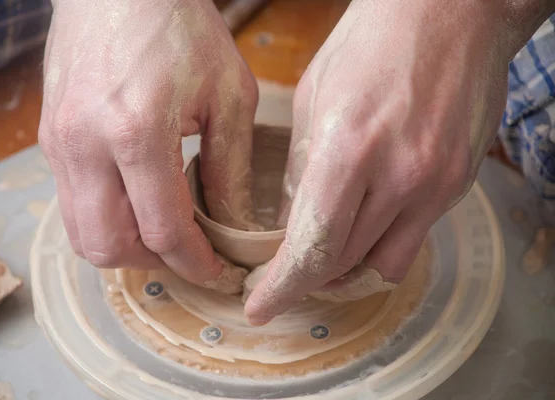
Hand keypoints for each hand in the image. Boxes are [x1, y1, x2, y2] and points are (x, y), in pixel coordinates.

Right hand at [38, 0, 258, 285]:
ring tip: (165, 234)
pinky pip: (73, 204)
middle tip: (190, 255)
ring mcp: (60, 144)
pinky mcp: (51, 140)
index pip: (163, 230)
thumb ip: (231, 169)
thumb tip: (235, 225)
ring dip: (127, 247)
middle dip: (156, 263)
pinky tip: (139, 202)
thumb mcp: (229, 96)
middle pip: (110, 247)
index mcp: (137, 132)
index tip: (218, 271)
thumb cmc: (181, 28)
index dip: (194, 263)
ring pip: (83, 234)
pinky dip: (108, 219)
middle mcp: (86, 144)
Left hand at [244, 0, 540, 323]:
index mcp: (349, 149)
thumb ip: (301, 171)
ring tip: (323, 256)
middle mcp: (398, 177)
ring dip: (345, 270)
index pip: (310, 247)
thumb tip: (289, 225)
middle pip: (343, 264)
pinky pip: (414, 240)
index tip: (259, 307)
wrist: (452, 13)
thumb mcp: (314, 101)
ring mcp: (435, 184)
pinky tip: (363, 226)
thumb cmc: (371, 43)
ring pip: (382, 265)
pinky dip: (380, 246)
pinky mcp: (458, 184)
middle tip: (283, 275)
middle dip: (306, 279)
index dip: (281, 288)